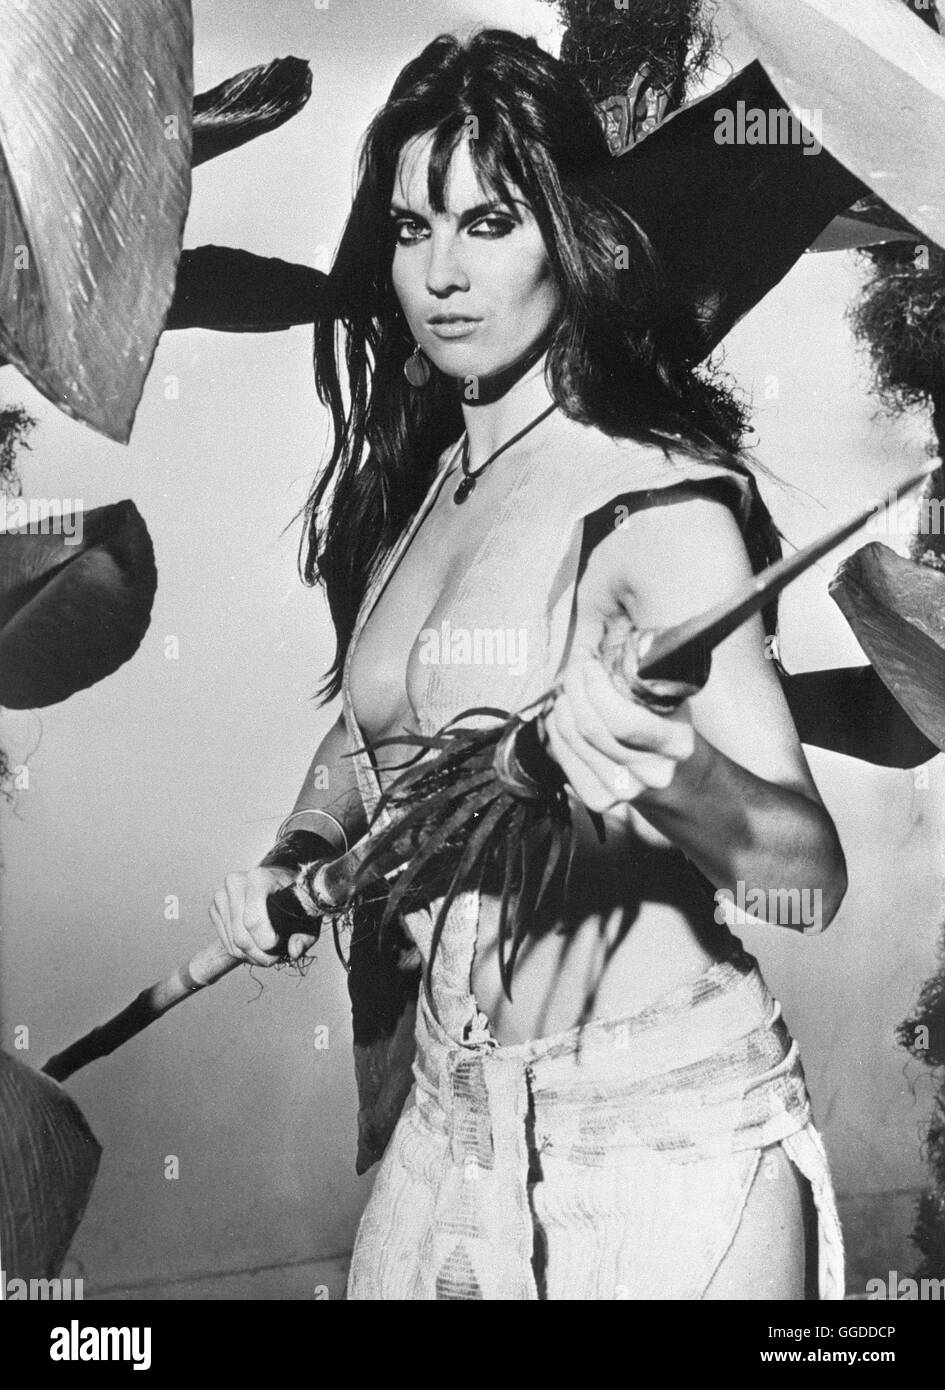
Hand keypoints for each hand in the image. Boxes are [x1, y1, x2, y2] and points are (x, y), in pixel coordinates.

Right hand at [210, 866, 319, 965]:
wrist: (277, 881)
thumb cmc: (294, 896)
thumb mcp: (308, 912)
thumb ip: (305, 934)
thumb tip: (294, 952)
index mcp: (259, 878)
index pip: (253, 920)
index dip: (267, 942)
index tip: (280, 947)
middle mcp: (236, 882)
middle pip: (241, 936)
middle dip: (260, 955)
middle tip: (274, 959)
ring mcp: (222, 895)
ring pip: (233, 942)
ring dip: (251, 956)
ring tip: (267, 955)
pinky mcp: (215, 907)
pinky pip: (225, 941)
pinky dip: (240, 952)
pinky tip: (255, 949)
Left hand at [543, 649, 695, 813]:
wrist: (674, 777)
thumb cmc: (667, 723)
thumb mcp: (670, 695)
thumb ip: (646, 670)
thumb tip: (610, 634)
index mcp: (675, 743)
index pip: (622, 720)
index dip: (595, 687)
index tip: (588, 661)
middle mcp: (652, 773)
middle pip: (592, 728)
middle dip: (575, 688)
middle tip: (574, 665)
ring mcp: (625, 791)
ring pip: (575, 741)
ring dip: (562, 706)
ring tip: (567, 685)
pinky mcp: (600, 800)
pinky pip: (565, 758)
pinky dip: (556, 730)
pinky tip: (561, 712)